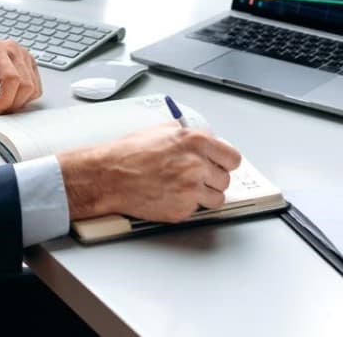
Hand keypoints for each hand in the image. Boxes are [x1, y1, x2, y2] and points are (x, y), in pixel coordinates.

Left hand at [0, 29, 41, 122]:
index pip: (12, 79)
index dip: (4, 100)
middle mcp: (13, 50)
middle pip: (26, 85)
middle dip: (11, 103)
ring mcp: (23, 56)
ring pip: (33, 87)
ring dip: (18, 101)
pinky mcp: (28, 64)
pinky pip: (35, 86)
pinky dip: (23, 97)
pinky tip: (7, 95)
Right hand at [58, 123, 241, 222]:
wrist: (109, 176)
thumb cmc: (128, 154)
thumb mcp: (161, 131)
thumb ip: (187, 135)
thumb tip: (201, 140)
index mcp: (195, 141)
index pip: (232, 157)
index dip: (225, 162)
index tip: (221, 165)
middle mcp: (197, 164)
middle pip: (225, 179)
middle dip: (212, 179)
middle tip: (197, 177)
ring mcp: (191, 189)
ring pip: (217, 198)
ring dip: (204, 195)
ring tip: (185, 188)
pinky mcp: (183, 209)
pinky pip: (198, 210)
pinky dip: (188, 206)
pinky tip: (172, 195)